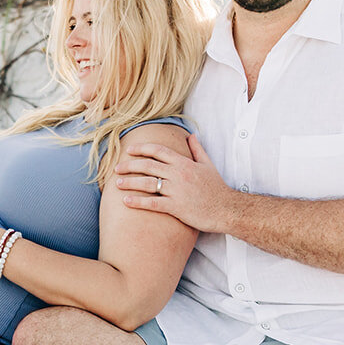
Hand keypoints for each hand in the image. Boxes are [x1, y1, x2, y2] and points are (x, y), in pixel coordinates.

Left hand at [115, 134, 235, 232]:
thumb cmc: (217, 188)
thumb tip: (191, 135)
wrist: (226, 209)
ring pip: (147, 183)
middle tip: (117, 167)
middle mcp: (178, 174)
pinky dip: (138, 202)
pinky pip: (152, 203)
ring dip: (130, 182)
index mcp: (184, 163)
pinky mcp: (176, 207)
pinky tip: (126, 201)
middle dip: (129, 165)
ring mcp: (176, 190)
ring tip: (117, 183)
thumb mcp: (208, 165)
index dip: (141, 149)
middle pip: (148, 165)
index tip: (129, 150)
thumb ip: (197, 149)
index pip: (158, 151)